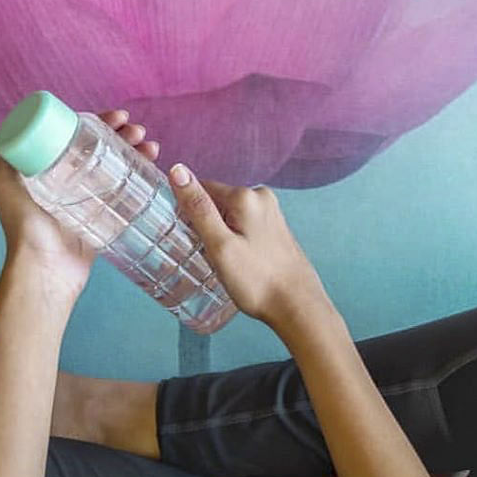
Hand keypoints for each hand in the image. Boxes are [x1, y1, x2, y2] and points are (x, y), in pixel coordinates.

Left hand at [0, 108, 159, 302]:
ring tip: (150, 147)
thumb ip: (8, 157)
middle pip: (102, 149)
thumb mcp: (6, 184)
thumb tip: (14, 127)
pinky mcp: (104, 218)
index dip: (99, 123)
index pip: (78, 136)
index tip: (118, 117)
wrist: (45, 267)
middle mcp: (70, 181)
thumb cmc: (25, 226)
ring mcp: (89, 200)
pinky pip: (125, 193)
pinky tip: (151, 166)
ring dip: (136, 152)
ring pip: (117, 167)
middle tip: (138, 131)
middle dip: (123, 135)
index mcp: (51, 169)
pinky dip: (139, 177)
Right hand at [166, 163, 327, 329]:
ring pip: (229, 217)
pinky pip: (244, 227)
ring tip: (224, 262)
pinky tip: (238, 263)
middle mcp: (261, 197)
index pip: (201, 190)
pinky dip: (235, 241)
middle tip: (208, 255)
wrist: (297, 307)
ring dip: (220, 235)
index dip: (188, 213)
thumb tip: (178, 169)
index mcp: (245, 196)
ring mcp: (272, 213)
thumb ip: (198, 208)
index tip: (188, 238)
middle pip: (216, 203)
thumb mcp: (220, 246)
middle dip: (206, 225)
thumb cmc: (257, 281)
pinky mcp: (276, 229)